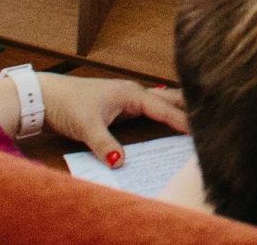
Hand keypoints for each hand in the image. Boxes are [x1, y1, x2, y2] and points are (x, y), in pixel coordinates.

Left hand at [37, 74, 188, 165]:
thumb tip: (122, 163)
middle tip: (212, 118)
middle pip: (169, 98)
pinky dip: (164, 110)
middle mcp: (133, 92)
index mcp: (131, 94)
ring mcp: (127, 96)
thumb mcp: (87, 127)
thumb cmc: (67, 105)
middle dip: (189, 107)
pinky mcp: (120, 102)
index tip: (202, 131)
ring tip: (199, 114)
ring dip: (178, 106)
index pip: (165, 109)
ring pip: (161, 99)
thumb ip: (105, 145)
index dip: (184, 121)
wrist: (45, 96)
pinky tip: (168, 116)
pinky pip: (150, 105)